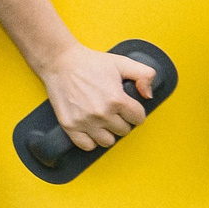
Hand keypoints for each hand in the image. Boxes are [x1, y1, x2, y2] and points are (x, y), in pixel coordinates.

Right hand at [38, 45, 152, 152]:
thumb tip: (149, 95)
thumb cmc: (90, 62)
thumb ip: (145, 75)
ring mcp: (85, 121)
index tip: (127, 107)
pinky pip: (87, 145)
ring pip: (108, 141)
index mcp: (117, 99)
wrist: (59, 62)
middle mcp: (101, 113)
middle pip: (124, 131)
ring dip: (107, 132)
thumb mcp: (122, 63)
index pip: (138, 119)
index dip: (135, 112)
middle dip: (121, 121)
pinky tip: (90, 129)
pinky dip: (90, 140)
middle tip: (113, 110)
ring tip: (102, 120)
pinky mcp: (70, 125)